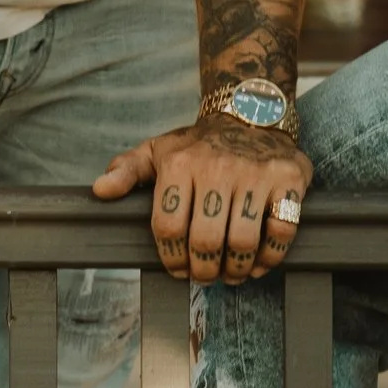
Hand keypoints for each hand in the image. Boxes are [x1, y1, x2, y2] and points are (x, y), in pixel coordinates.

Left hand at [91, 113, 312, 285]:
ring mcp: (255, 174)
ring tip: (231, 273)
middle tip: (206, 275)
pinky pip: (281, 231)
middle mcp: (217, 168)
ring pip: (243, 241)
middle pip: (206, 241)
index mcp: (180, 164)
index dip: (171, 259)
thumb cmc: (199, 144)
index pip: (168, 228)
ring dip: (236, 269)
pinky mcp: (288, 180)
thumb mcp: (157, 150)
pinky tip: (258, 262)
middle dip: (204, 270)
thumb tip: (99, 190)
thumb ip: (126, 171)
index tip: (179, 269)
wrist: (250, 112)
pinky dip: (270, 257)